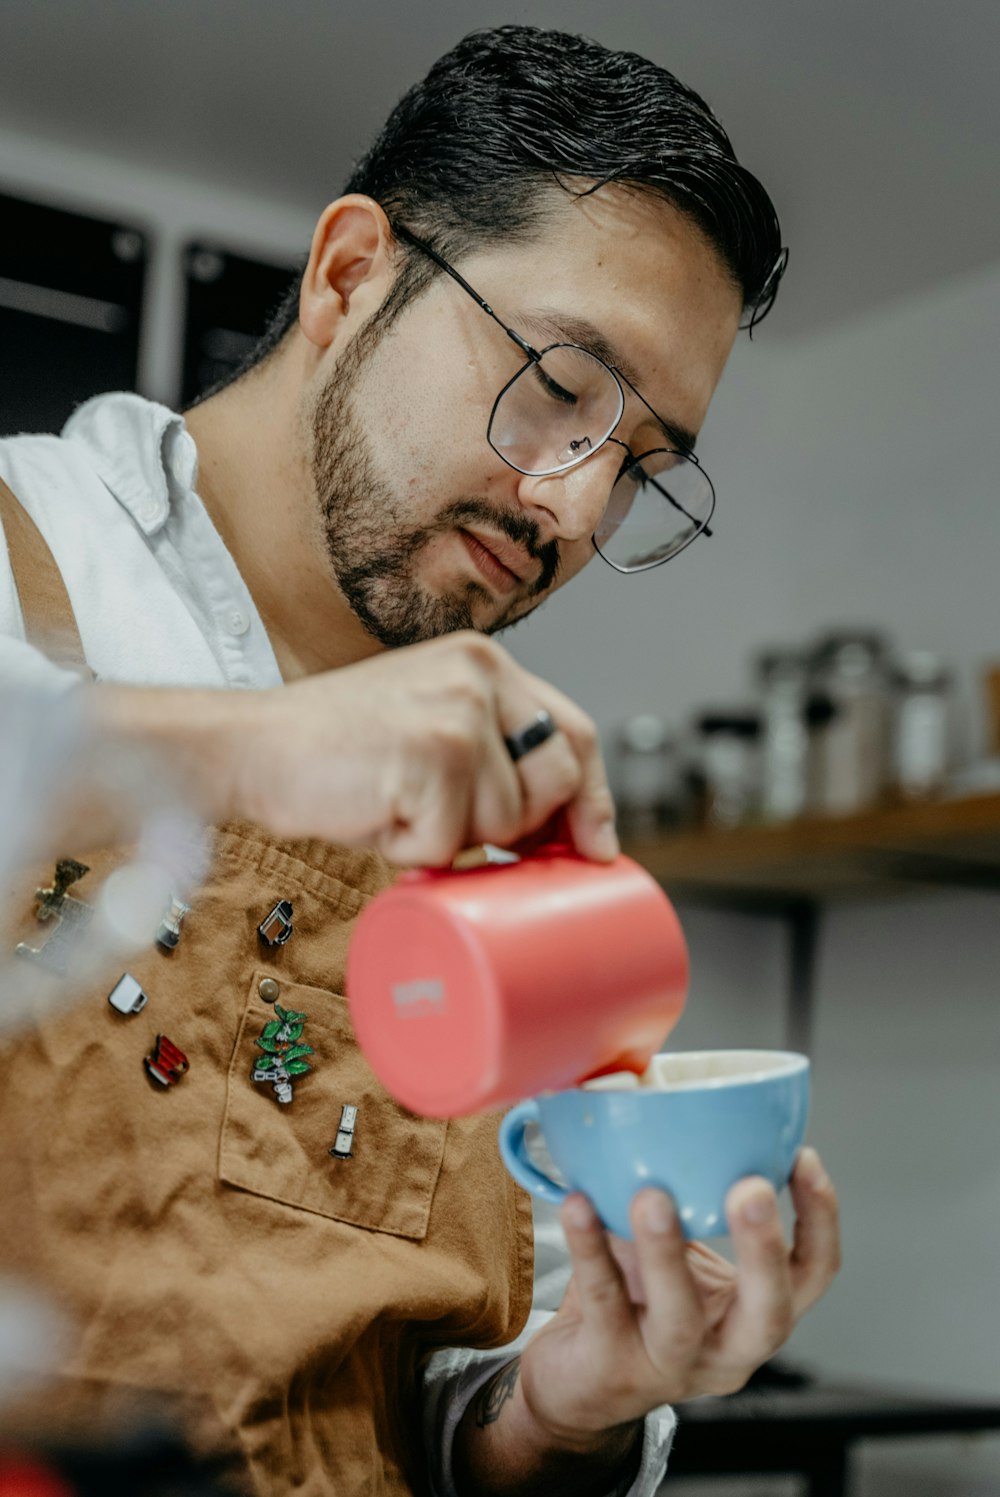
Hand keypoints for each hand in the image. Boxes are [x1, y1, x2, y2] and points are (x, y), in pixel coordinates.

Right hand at [229, 631, 616, 862]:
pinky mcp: (433, 759)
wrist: (251, 746)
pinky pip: (452, 845)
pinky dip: (411, 850)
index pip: (574, 731)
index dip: (593, 797)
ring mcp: (459, 716)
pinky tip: (375, 813)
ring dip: (451, 839)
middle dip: (520, 827)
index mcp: (485, 662)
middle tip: (454, 824)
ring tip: (396, 802)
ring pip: (506, 823)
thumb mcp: (428, 722)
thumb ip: (490, 744)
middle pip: (555, 782)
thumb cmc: (334, 748)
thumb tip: (560, 824)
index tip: (597, 846)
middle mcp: (480, 677)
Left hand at [516, 1148, 839, 1444]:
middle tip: (753, 1187)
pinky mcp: (611, 1367)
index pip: (813, 1275)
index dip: (820, 1218)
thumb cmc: (636, 1305)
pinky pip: (604, 1303)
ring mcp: (669, 1366)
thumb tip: (664, 1093)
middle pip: (770, 1313)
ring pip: (680, 1317)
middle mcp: (725, 1350)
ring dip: (668, 1253)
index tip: (803, 1155)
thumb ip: (687, 1197)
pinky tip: (578, 1205)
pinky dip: (592, 1250)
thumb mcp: (677, 1254)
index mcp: (755, 1315)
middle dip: (764, 1250)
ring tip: (651, 1196)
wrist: (576, 1384)